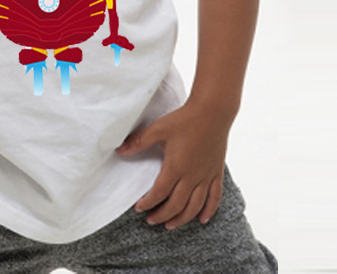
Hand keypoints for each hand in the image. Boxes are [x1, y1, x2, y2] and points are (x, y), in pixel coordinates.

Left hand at [115, 101, 232, 229]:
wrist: (212, 112)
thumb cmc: (185, 119)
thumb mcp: (159, 128)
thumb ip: (139, 141)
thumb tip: (120, 149)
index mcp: (176, 167)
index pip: (159, 193)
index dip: (148, 203)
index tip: (139, 208)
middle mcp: (192, 176)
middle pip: (176, 205)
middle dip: (162, 215)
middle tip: (151, 220)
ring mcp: (206, 176)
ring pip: (195, 206)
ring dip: (182, 218)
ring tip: (171, 225)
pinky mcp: (216, 172)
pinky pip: (214, 197)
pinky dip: (208, 211)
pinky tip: (202, 220)